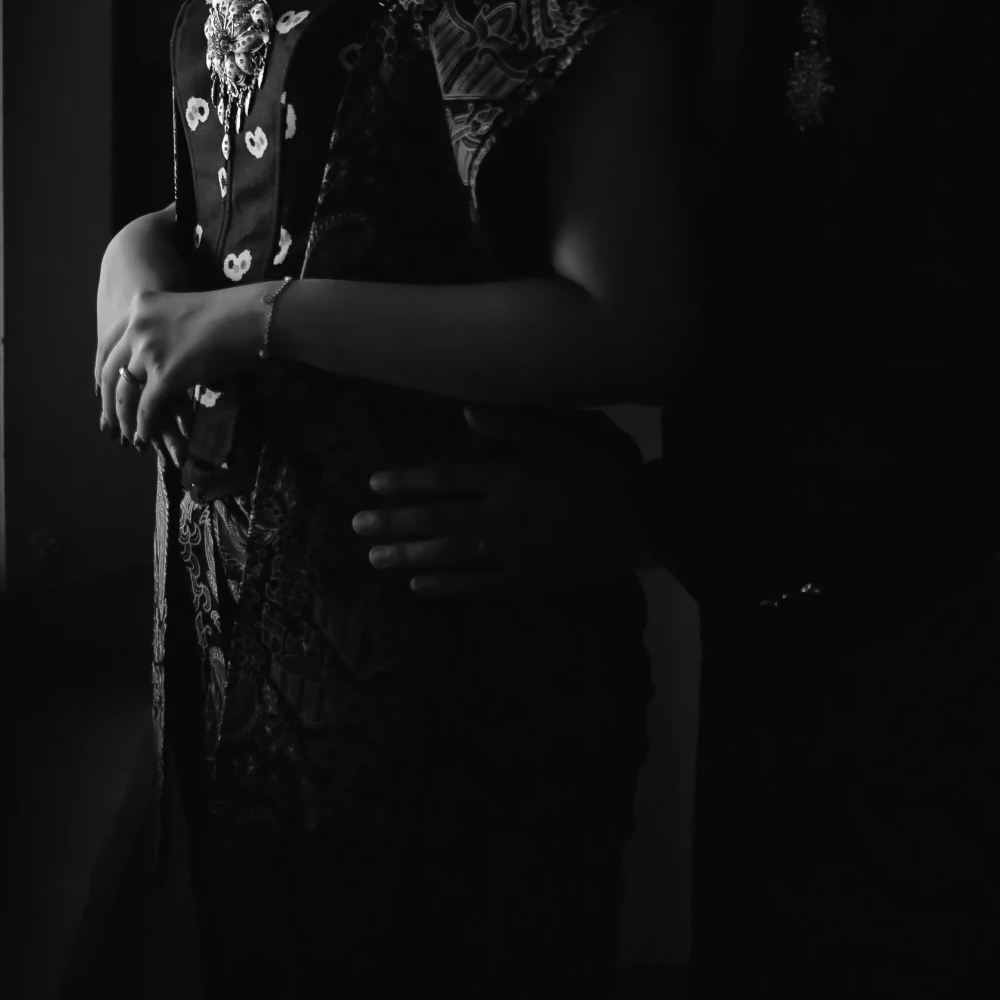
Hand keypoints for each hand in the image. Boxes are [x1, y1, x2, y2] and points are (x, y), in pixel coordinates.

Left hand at [98, 281, 267, 450]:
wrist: (249, 316)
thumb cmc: (227, 312)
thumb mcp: (180, 310)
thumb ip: (160, 327)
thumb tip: (154, 357)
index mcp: (138, 306)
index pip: (107, 344)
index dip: (102, 371)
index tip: (102, 389)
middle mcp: (137, 327)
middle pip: (111, 371)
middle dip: (109, 401)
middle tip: (109, 421)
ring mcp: (148, 351)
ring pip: (124, 393)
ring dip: (124, 419)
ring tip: (128, 435)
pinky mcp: (164, 375)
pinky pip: (145, 408)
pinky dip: (144, 426)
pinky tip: (145, 437)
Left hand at [351, 407, 649, 596]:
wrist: (642, 521)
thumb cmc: (602, 470)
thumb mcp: (562, 434)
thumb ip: (512, 423)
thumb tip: (464, 412)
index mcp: (507, 478)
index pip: (444, 479)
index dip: (407, 482)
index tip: (374, 484)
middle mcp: (501, 518)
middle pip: (436, 521)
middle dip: (393, 523)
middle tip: (356, 526)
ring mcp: (511, 554)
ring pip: (449, 556)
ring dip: (408, 556)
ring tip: (375, 559)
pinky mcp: (525, 580)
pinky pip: (476, 585)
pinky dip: (445, 586)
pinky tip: (419, 587)